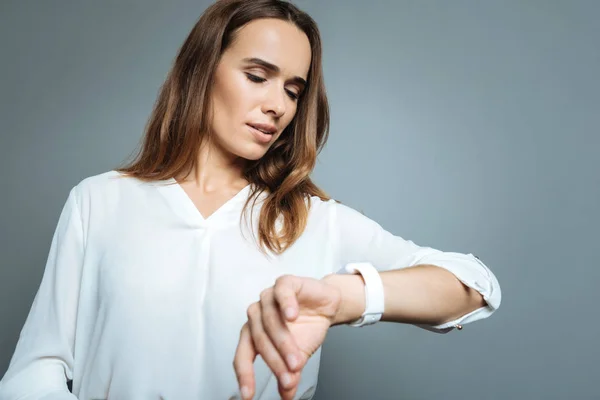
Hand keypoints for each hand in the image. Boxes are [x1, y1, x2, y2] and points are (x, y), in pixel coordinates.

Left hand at [233, 274, 342, 399]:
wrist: (326, 305)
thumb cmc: (307, 327)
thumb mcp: (298, 356)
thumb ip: (290, 375)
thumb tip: (287, 394)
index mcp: (254, 333)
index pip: (243, 355)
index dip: (245, 375)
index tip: (248, 395)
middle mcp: (257, 315)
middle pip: (259, 339)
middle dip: (275, 361)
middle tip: (290, 376)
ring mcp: (269, 297)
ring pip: (269, 320)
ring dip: (283, 341)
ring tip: (297, 357)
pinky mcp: (285, 283)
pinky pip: (281, 292)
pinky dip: (286, 304)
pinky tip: (292, 316)